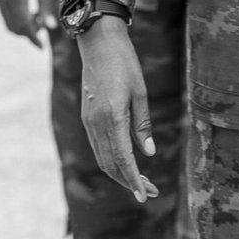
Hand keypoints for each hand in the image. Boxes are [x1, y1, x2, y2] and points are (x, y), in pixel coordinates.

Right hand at [0, 0, 57, 47]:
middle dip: (29, 33)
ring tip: (38, 17)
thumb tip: (51, 28)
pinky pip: (7, 16)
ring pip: (9, 24)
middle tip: (44, 26)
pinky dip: (17, 20)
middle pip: (15, 28)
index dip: (33, 38)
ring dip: (23, 27)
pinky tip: (30, 12)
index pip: (24, 25)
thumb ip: (47, 6)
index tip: (41, 47)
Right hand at [78, 15, 158, 203]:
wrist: (99, 43)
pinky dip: (111, 161)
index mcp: (112, 117)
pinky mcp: (87, 118)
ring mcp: (89, 122)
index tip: (145, 195)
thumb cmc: (124, 63)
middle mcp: (96, 124)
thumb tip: (149, 153)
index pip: (123, 159)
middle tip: (150, 192)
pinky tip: (125, 163)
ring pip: (103, 159)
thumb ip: (142, 124)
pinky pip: (98, 148)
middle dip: (130, 182)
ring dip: (120, 174)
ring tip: (140, 182)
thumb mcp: (140, 91)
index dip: (134, 180)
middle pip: (111, 165)